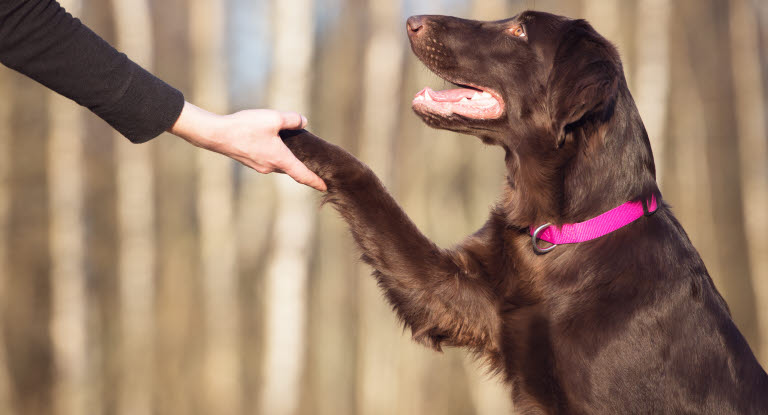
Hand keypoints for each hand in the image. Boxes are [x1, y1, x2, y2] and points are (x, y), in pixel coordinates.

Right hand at [168, 101, 326, 190]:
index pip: (303, 175)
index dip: (316, 182)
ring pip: (280, 164)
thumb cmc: (245, 127)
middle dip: (304, 168)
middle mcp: (271, 167)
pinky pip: (269, 160)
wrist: (217, 135)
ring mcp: (259, 166)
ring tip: (296, 150)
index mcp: (280, 159)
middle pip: (292, 169)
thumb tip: (303, 121)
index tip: (326, 188)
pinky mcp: (250, 161)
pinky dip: (276, 155)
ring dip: (289, 159)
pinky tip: (275, 143)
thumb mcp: (273, 118)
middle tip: (316, 164)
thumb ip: (292, 120)